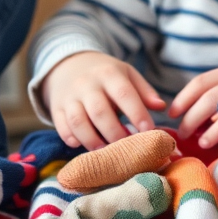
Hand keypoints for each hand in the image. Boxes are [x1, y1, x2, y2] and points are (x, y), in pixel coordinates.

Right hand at [43, 51, 165, 149]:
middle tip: (128, 149)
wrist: (68, 65)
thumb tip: (161, 107)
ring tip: (106, 153)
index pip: (124, 94)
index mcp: (109, 73)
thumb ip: (144, 91)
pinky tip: (82, 146)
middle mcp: (87, 84)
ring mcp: (69, 96)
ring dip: (93, 141)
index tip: (149, 131)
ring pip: (78, 122)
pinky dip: (71, 138)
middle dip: (115, 134)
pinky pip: (61, 126)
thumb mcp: (126, 74)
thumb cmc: (105, 75)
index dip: (137, 113)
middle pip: (100, 112)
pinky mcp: (56, 108)